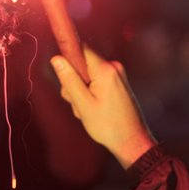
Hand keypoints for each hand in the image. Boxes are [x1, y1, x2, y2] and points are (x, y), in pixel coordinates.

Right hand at [50, 46, 155, 168]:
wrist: (132, 141)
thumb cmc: (108, 126)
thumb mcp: (83, 104)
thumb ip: (69, 80)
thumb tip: (56, 58)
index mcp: (105, 70)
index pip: (80, 49)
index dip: (67, 58)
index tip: (63, 73)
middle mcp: (114, 67)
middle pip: (82, 64)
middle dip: (74, 83)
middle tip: (79, 105)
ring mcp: (117, 75)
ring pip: (87, 76)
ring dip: (82, 92)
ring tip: (88, 111)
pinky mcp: (118, 83)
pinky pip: (97, 82)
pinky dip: (91, 94)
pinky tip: (95, 110)